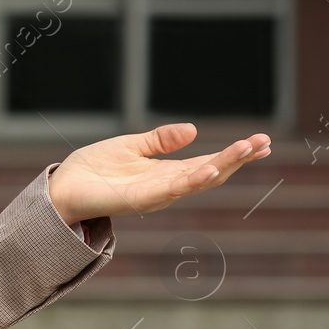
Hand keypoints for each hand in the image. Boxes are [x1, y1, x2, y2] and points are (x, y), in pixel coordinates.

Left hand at [47, 122, 271, 223]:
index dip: (235, 154)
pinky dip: (193, 181)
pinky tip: (211, 170)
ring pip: (198, 181)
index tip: (261, 142)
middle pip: (212, 172)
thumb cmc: (95, 169)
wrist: (64, 186)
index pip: (209, 163)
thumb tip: (193, 129)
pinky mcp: (140, 199)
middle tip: (264, 143)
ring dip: (223, 166)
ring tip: (247, 150)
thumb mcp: (132, 146)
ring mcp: (156, 194)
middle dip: (238, 158)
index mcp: (167, 172)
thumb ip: (161, 139)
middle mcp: (167, 186)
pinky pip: (172, 190)